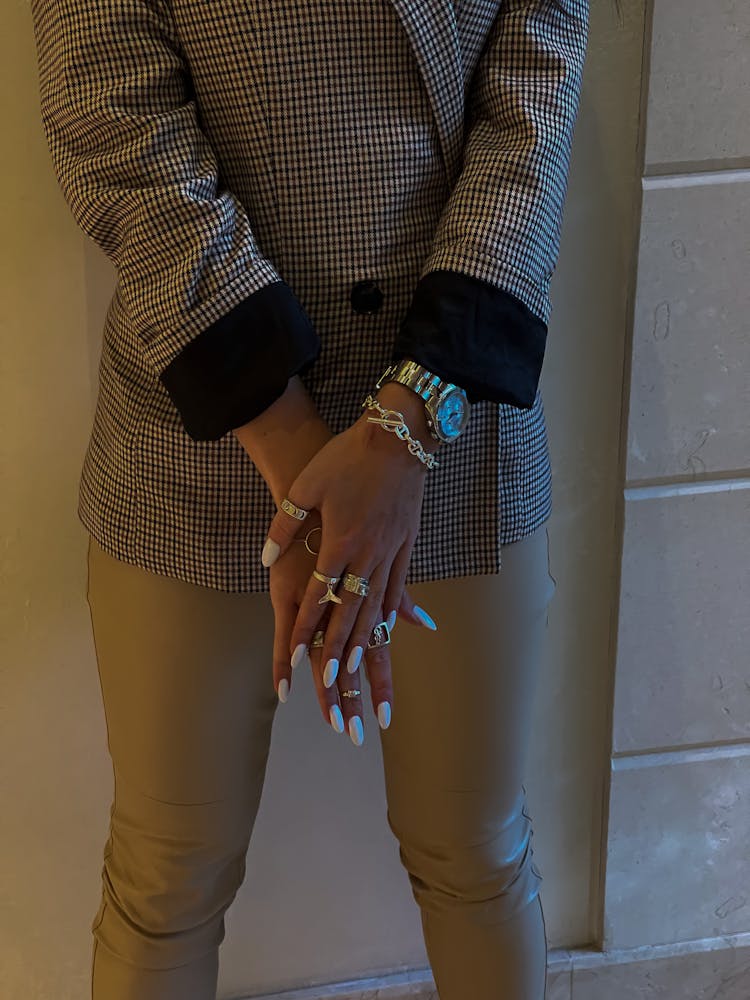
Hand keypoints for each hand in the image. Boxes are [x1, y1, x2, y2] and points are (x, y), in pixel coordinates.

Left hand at [264, 402, 433, 741]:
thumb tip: (265, 557)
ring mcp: (390, 550)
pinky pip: (399, 586)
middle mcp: (367, 553)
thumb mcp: (306, 486)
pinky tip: (392, 629)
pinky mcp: (406, 543)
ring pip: (376, 604)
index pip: (318, 595)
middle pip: (350, 610)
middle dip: (338, 648)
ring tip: (357, 665)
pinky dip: (393, 612)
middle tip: (331, 681)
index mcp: (340, 541)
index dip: (305, 628)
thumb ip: (284, 525)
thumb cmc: (346, 458)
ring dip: (365, 637)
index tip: (294, 658)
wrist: (397, 437)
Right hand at [269, 505, 430, 744]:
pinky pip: (288, 637)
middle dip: (356, 700)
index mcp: (367, 601)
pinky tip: (285, 691)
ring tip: (334, 725)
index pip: (377, 654)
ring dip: (329, 692)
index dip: (381, 686)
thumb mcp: (384, 560)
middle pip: (352, 665)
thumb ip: (401, 597)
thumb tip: (425, 624)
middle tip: (359, 736)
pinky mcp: (289, 593)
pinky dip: (288, 665)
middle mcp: (344, 607)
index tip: (385, 720)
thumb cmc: (352, 520)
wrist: (316, 488)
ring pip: (324, 657)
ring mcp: (316, 604)